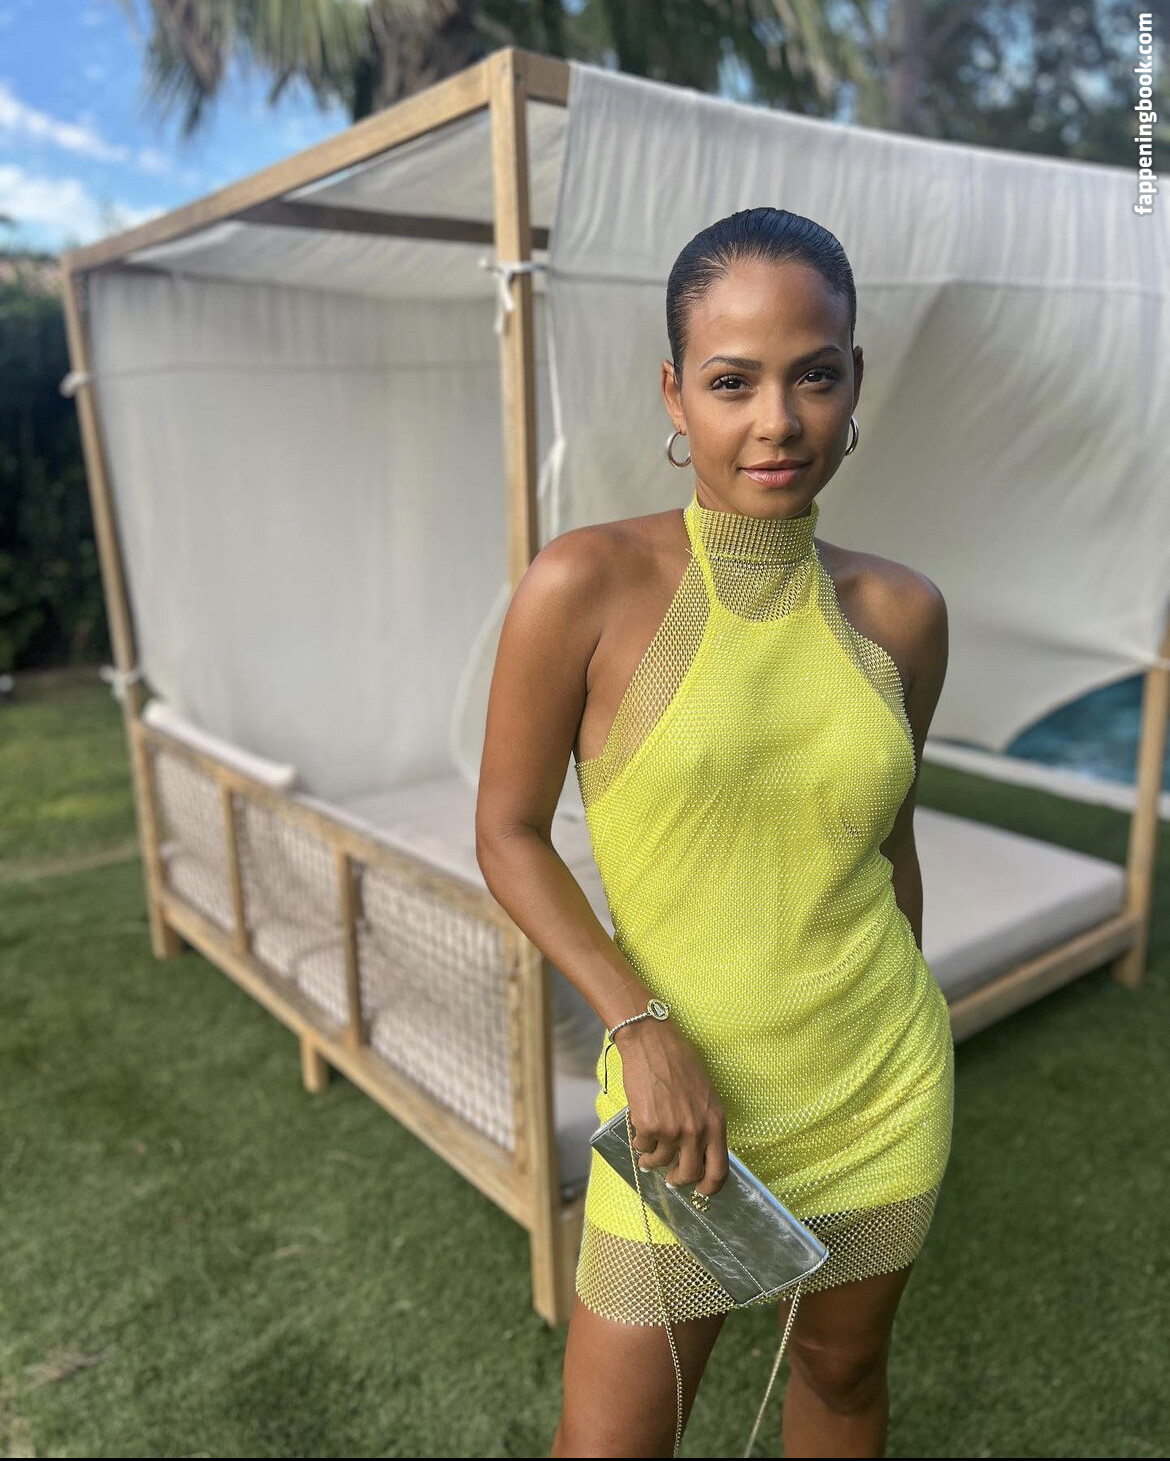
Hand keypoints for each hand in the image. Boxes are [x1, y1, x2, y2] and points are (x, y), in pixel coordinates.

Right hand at [614, 1018, 728, 1200]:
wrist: (652, 1043)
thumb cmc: (680, 1061)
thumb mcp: (705, 1093)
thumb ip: (705, 1122)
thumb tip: (699, 1149)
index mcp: (715, 1122)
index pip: (719, 1170)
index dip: (710, 1187)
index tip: (701, 1191)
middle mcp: (696, 1131)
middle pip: (689, 1174)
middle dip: (678, 1179)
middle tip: (671, 1178)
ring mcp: (671, 1130)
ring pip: (660, 1161)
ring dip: (652, 1160)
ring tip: (647, 1152)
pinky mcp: (648, 1126)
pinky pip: (642, 1146)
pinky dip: (639, 1141)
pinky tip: (639, 1128)